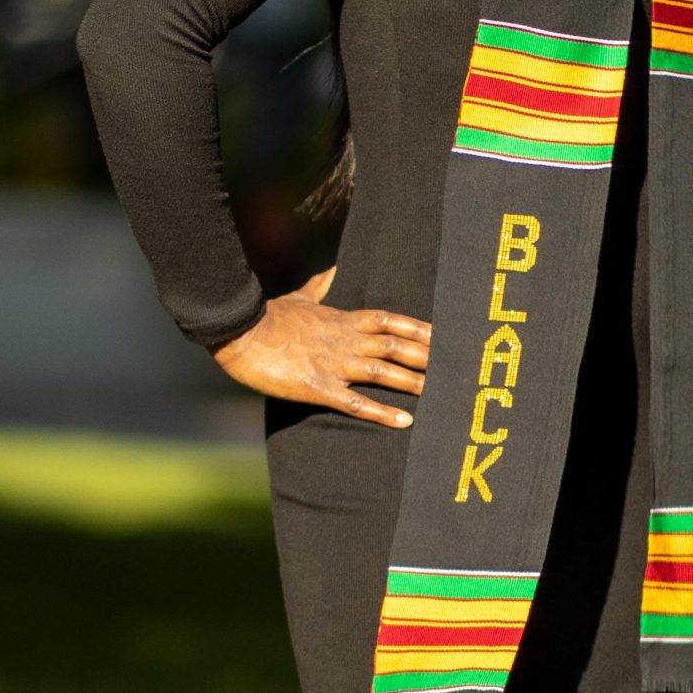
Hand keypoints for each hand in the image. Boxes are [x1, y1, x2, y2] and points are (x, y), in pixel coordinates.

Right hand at [211, 268, 429, 426]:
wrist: (239, 333)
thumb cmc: (267, 317)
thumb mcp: (299, 297)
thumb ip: (320, 286)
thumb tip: (333, 270)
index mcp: (341, 320)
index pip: (389, 320)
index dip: (417, 328)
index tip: (442, 335)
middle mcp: (344, 341)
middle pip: (394, 346)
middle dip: (424, 356)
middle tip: (453, 367)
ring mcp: (333, 364)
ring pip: (382, 371)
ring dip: (411, 382)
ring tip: (437, 394)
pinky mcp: (318, 387)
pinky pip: (356, 402)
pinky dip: (381, 412)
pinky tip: (403, 422)